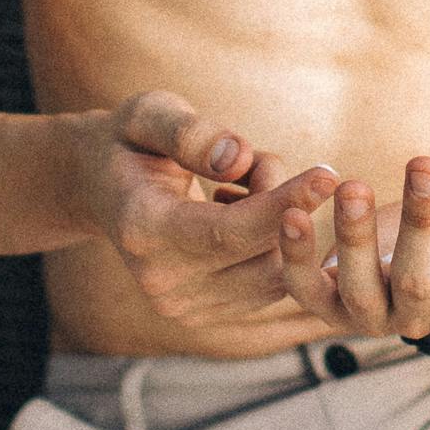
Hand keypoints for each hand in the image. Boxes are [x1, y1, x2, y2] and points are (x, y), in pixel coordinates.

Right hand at [76, 90, 335, 330]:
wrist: (100, 186)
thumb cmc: (132, 141)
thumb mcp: (149, 114)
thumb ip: (190, 133)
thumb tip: (238, 159)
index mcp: (141, 229)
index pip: (226, 230)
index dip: (281, 203)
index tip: (328, 174)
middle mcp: (159, 279)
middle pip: (259, 254)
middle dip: (286, 202)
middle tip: (264, 159)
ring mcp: (182, 306)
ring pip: (273, 272)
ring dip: (281, 222)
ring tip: (242, 182)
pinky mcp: (205, 316)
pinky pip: (270, 284)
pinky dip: (274, 244)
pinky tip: (241, 210)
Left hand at [276, 152, 429, 341]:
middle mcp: (424, 322)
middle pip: (419, 281)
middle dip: (421, 221)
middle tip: (425, 162)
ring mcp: (375, 313)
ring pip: (360, 288)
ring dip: (354, 238)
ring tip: (355, 186)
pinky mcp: (334, 298)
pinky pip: (308, 288)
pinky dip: (295, 257)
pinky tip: (291, 213)